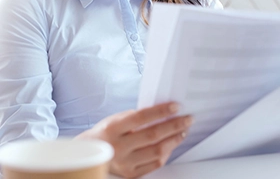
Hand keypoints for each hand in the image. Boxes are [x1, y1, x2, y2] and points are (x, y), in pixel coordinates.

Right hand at [76, 102, 192, 177]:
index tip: (176, 106)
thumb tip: (164, 112)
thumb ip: (137, 116)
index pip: (142, 117)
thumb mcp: (117, 119)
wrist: (91, 154)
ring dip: (175, 140)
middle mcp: (119, 147)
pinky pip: (155, 164)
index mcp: (114, 128)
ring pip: (157, 152)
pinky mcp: (130, 175)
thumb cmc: (108, 132)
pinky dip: (167, 153)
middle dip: (175, 125)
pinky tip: (171, 144)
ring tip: (183, 131)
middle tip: (188, 118)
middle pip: (153, 135)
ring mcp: (125, 163)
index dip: (161, 111)